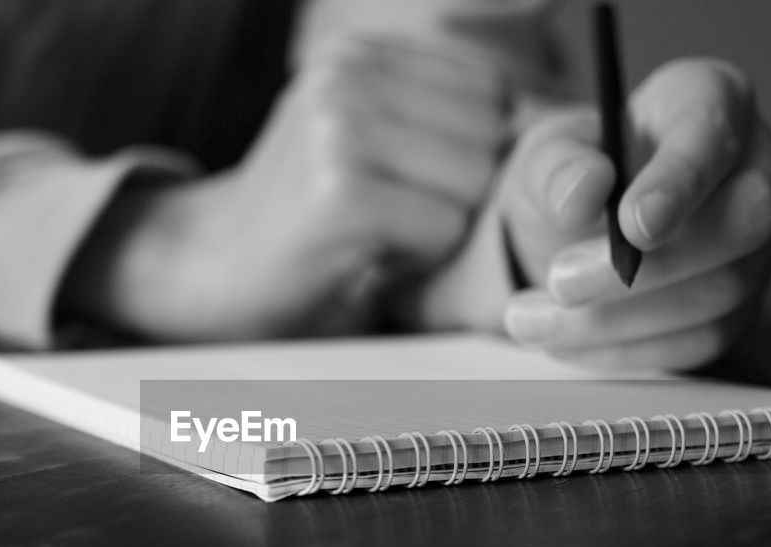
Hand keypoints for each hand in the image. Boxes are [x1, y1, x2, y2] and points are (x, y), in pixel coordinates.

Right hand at [64, 36, 507, 340]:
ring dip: (439, 224)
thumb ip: (439, 116)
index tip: (422, 182)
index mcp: (360, 52)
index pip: (489, 86)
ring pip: (473, 181)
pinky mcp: (342, 191)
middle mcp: (347, 73)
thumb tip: (562, 122)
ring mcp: (341, 127)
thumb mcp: (365, 139)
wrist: (208, 269)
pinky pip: (444, 226)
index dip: (477, 148)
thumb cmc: (305, 218)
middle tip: (392, 213)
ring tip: (376, 229)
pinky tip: (365, 251)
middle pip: (489, 133)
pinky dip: (417, 255)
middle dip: (459, 189)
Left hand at [495, 59, 770, 369]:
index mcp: (710, 101)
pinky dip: (623, 350)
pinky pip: (698, 341)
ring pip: (720, 294)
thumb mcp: (546, 155)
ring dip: (617, 319)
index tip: (631, 225)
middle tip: (561, 283)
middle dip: (650, 266)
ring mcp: (760, 245)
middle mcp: (756, 170)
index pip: (716, 134)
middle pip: (744, 224)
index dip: (680, 182)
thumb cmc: (575, 172)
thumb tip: (583, 192)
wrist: (574, 230)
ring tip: (529, 318)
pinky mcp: (742, 308)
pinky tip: (563, 341)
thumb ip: (558, 166)